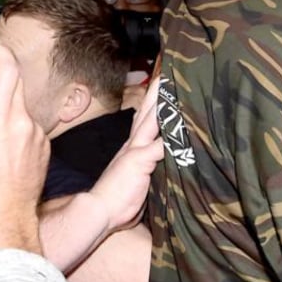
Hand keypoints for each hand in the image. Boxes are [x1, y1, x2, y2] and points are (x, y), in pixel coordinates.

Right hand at [0, 44, 47, 254]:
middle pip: (17, 85)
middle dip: (4, 83)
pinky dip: (20, 130)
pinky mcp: (46, 144)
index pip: (8, 72)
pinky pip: (31, 126)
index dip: (5, 55)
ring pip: (22, 107)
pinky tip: (9, 151)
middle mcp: (22, 121)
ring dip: (10, 111)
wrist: (5, 213)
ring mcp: (37, 133)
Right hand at [88, 67, 163, 233]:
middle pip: (147, 113)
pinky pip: (159, 143)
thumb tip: (159, 160)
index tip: (159, 88)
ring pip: (151, 120)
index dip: (152, 105)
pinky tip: (181, 122)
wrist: (100, 210)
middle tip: (166, 72)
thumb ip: (146, 167)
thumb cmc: (118, 200)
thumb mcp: (136, 180)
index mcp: (132, 149)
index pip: (144, 122)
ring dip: (159, 101)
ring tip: (169, 83)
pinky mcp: (139, 159)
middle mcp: (133, 145)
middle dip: (156, 93)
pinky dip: (170, 132)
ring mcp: (136, 150)